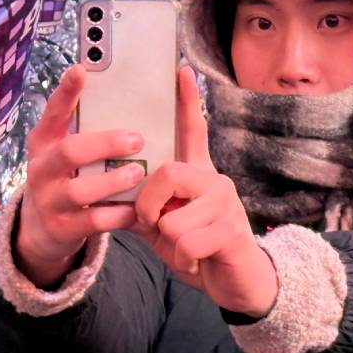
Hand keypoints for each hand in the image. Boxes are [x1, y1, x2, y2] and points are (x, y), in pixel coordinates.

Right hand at [14, 65, 146, 286]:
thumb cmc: (65, 176)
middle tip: (137, 139)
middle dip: (105, 143)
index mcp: (44, 142)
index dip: (66, 92)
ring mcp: (50, 200)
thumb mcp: (64, 149)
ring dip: (113, 180)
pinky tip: (137, 208)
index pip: (53, 112)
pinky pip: (94, 220)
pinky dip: (119, 214)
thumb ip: (84, 127)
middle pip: (70, 152)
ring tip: (137, 173)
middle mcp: (41, 169)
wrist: (40, 229)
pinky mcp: (62, 228)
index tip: (81, 69)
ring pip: (81, 189)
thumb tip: (124, 90)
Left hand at [130, 68, 278, 317]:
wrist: (237, 282)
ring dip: (168, 244)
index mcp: (198, 175)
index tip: (180, 69)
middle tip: (156, 225)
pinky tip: (198, 261)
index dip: (186, 101)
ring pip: (172, 219)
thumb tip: (114, 195)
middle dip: (149, 206)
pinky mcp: (231, 229)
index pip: (193, 129)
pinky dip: (183, 260)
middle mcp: (215, 180)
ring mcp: (225, 203)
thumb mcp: (164, 228)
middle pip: (167, 173)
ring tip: (185, 250)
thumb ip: (144, 209)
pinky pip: (186, 242)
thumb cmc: (199, 249)